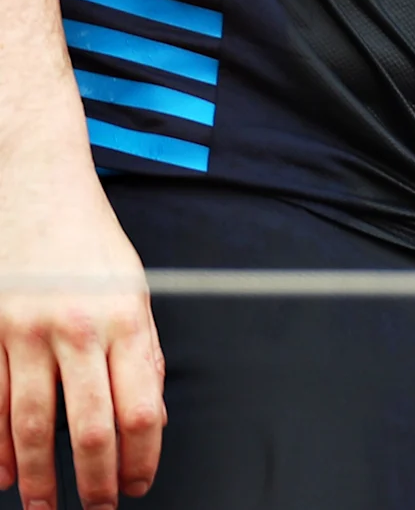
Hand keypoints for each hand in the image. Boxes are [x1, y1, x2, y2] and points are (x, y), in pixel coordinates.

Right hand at [0, 167, 161, 507]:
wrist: (33, 180)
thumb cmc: (87, 236)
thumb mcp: (133, 287)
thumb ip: (140, 349)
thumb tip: (145, 412)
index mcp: (127, 318)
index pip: (140, 410)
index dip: (139, 458)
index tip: (137, 484)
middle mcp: (78, 328)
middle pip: (88, 427)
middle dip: (92, 480)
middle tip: (94, 509)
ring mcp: (25, 331)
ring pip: (29, 424)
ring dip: (36, 475)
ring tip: (43, 504)